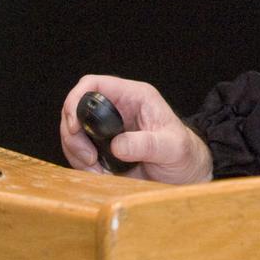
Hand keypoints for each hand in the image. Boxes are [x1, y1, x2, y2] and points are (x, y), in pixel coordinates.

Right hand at [60, 74, 211, 184]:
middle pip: (76, 110)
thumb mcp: (172, 147)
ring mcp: (107, 129)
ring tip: (98, 171)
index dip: (76, 100)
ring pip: (74, 133)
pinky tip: (100, 175)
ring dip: (77, 153)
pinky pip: (79, 152)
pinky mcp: (103, 149)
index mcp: (134, 97)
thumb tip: (117, 145)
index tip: (74, 127)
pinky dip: (82, 165)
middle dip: (73, 135)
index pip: (94, 84)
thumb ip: (148, 144)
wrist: (186, 174)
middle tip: (88, 158)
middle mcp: (117, 109)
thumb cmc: (184, 154)